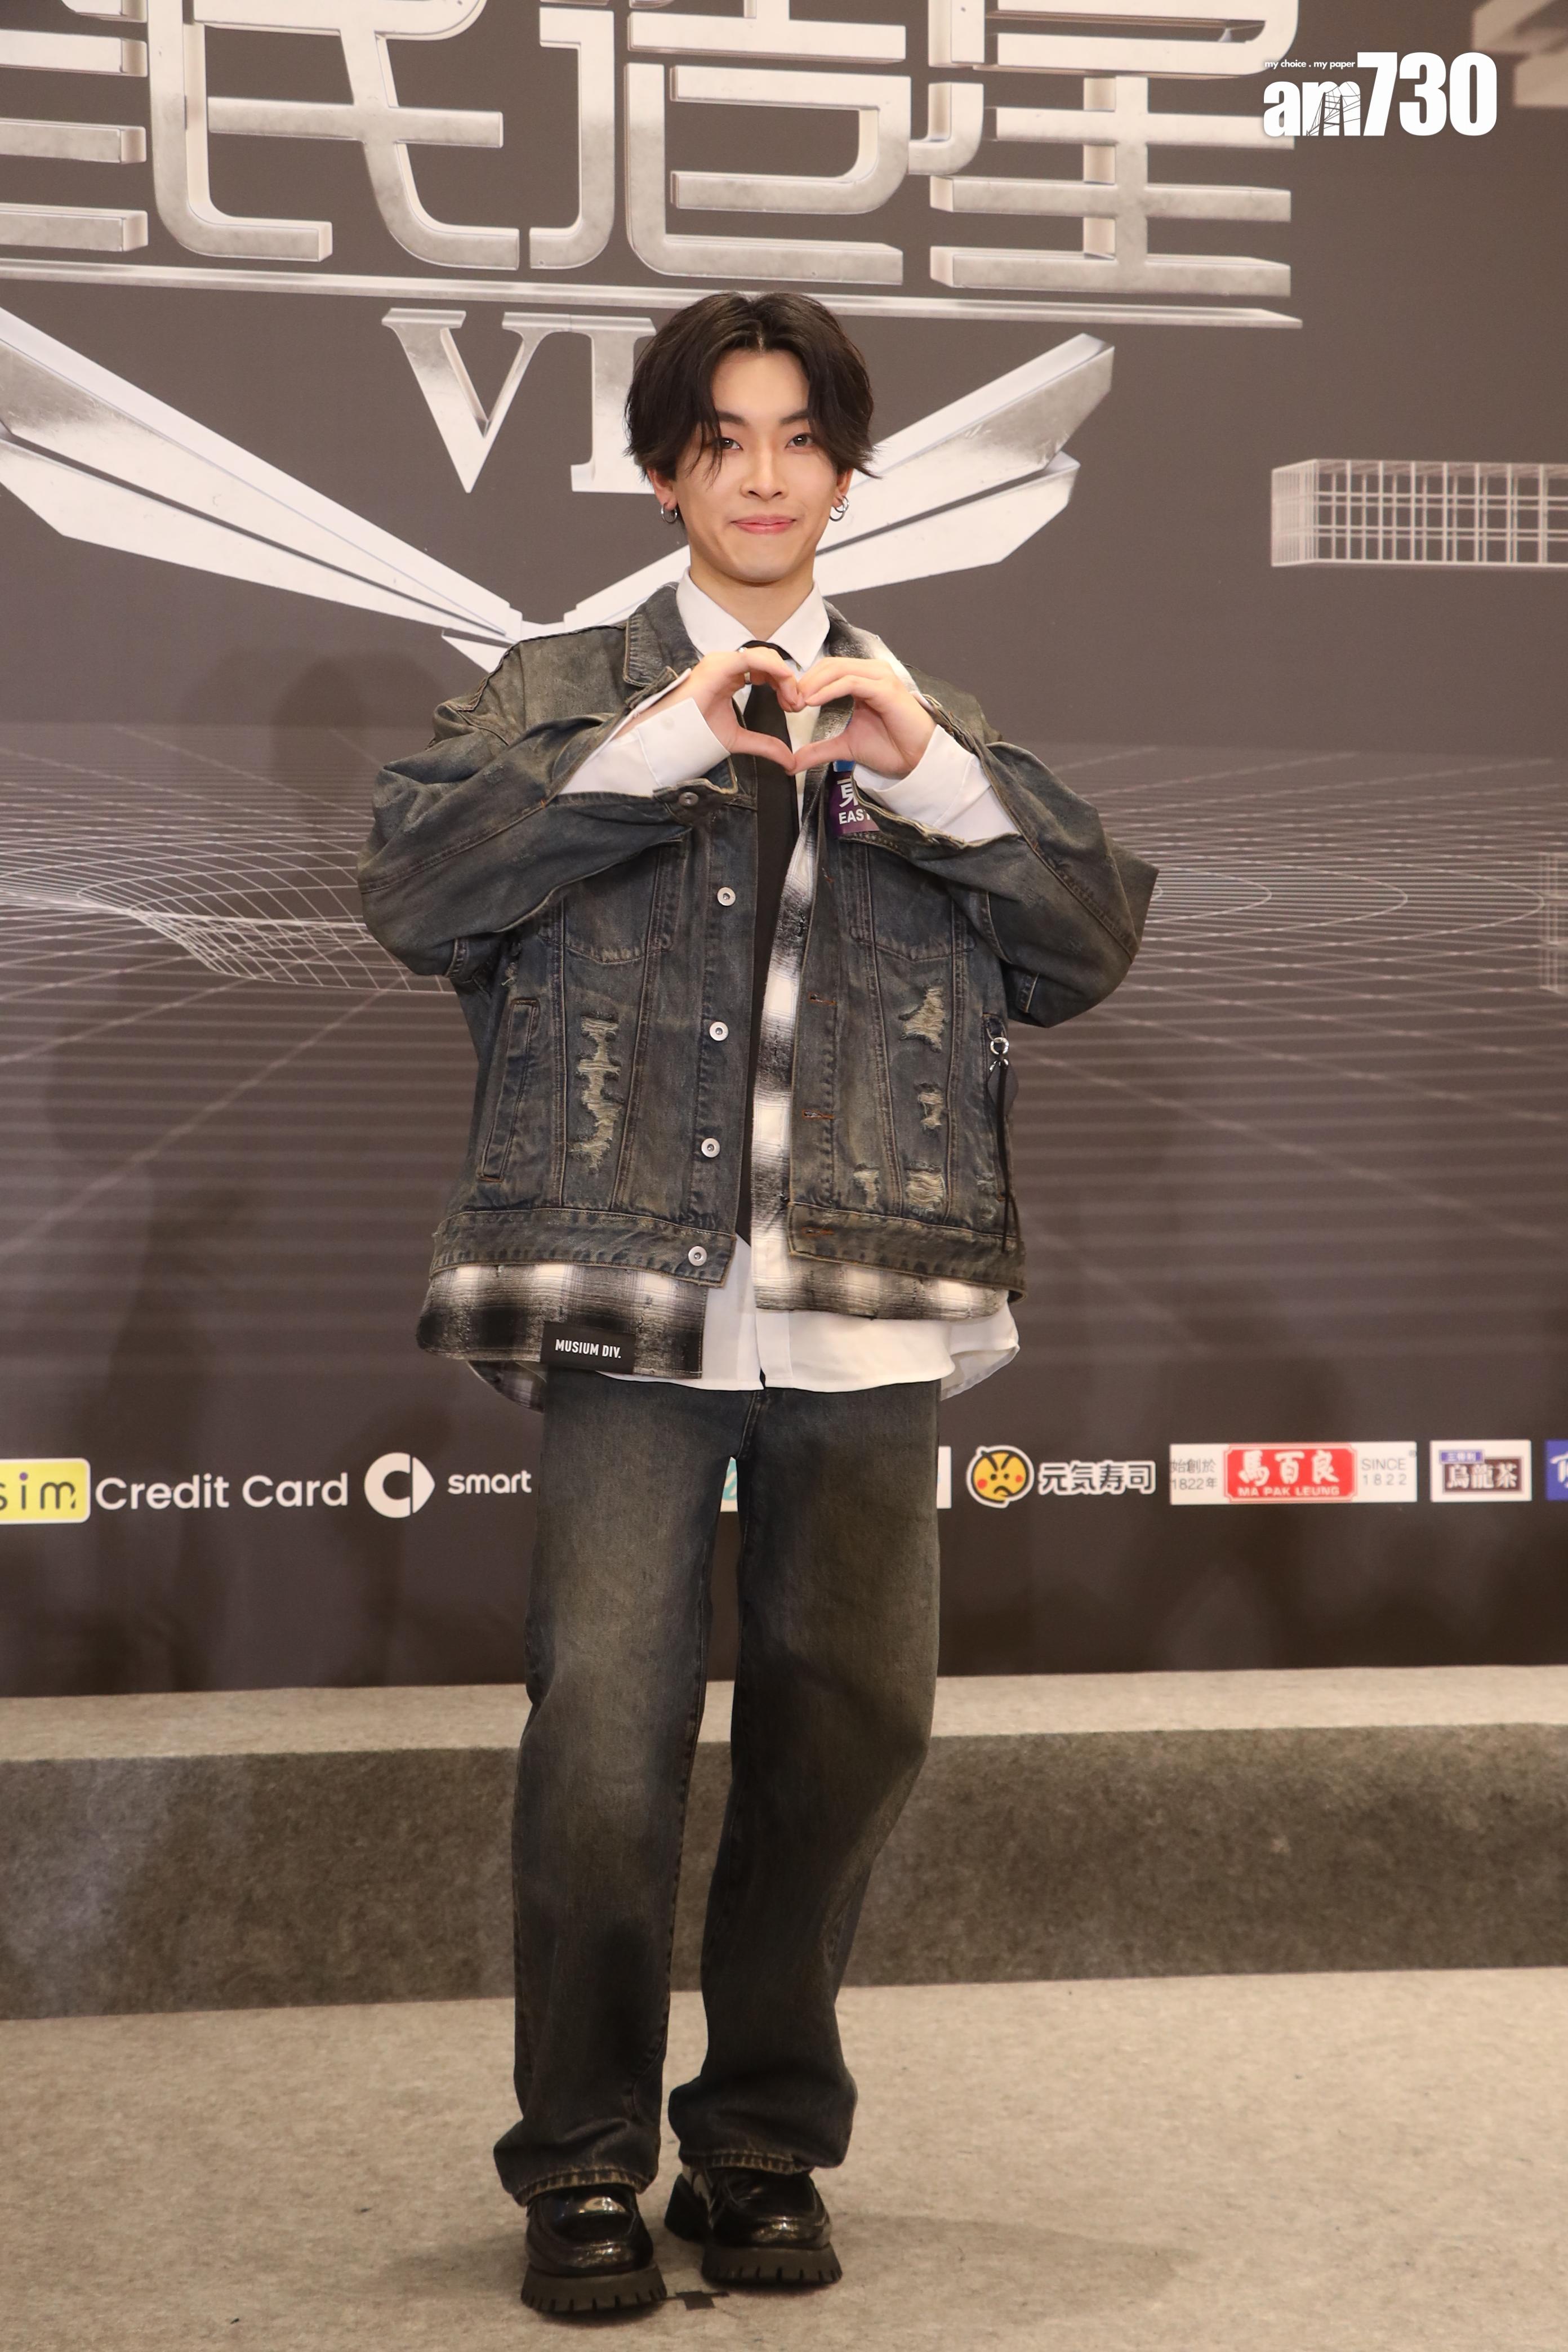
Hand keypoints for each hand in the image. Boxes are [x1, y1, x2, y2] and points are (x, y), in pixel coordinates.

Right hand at [618, 644, 798, 770]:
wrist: (672, 738)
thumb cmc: (696, 734)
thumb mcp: (739, 740)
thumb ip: (765, 746)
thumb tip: (789, 761)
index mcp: (732, 677)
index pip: (766, 670)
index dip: (785, 685)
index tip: (793, 707)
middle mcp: (728, 666)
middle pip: (769, 661)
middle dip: (788, 681)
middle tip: (796, 704)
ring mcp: (722, 663)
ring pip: (764, 656)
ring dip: (784, 676)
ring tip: (790, 699)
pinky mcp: (719, 666)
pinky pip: (752, 658)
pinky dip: (773, 668)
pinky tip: (785, 682)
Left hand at [786, 657, 935, 779]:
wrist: (917, 759)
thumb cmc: (891, 747)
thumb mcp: (846, 747)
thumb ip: (819, 749)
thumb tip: (792, 762)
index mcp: (863, 679)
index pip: (827, 669)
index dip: (806, 683)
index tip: (789, 705)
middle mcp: (871, 673)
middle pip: (829, 665)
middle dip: (806, 682)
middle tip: (790, 703)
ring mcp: (879, 678)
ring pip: (838, 669)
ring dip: (814, 684)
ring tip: (799, 702)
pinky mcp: (885, 688)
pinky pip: (850, 682)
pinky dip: (829, 690)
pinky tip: (813, 702)